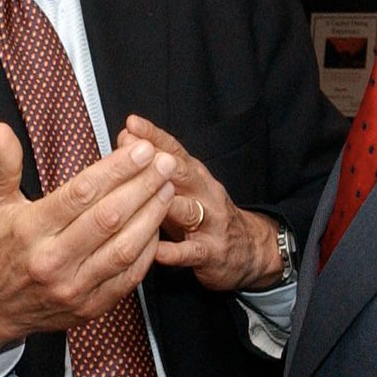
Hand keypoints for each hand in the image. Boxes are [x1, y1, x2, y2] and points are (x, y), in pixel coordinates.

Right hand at [0, 122, 176, 363]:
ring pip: (124, 248)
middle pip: (109, 218)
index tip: (140, 149)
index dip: (116, 169)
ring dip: (152, 215)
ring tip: (167, 188)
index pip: (81, 194)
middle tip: (165, 163)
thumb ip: (3, 165)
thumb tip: (2, 128)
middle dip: (143, 186)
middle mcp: (53, 261)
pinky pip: (128, 277)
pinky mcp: (90, 307)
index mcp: (30, 230)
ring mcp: (74, 288)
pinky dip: (148, 250)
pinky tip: (157, 225)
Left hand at [120, 115, 281, 291]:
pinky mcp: (211, 252)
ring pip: (188, 210)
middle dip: (157, 161)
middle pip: (182, 173)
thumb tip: (126, 140)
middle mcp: (205, 194)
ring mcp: (210, 223)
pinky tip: (154, 250)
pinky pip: (191, 251)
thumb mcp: (185, 189)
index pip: (175, 150)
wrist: (250, 249)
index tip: (131, 124)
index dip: (154, 136)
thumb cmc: (206, 215)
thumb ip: (157, 168)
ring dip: (165, 202)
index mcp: (196, 176)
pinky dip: (173, 252)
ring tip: (141, 197)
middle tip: (132, 152)